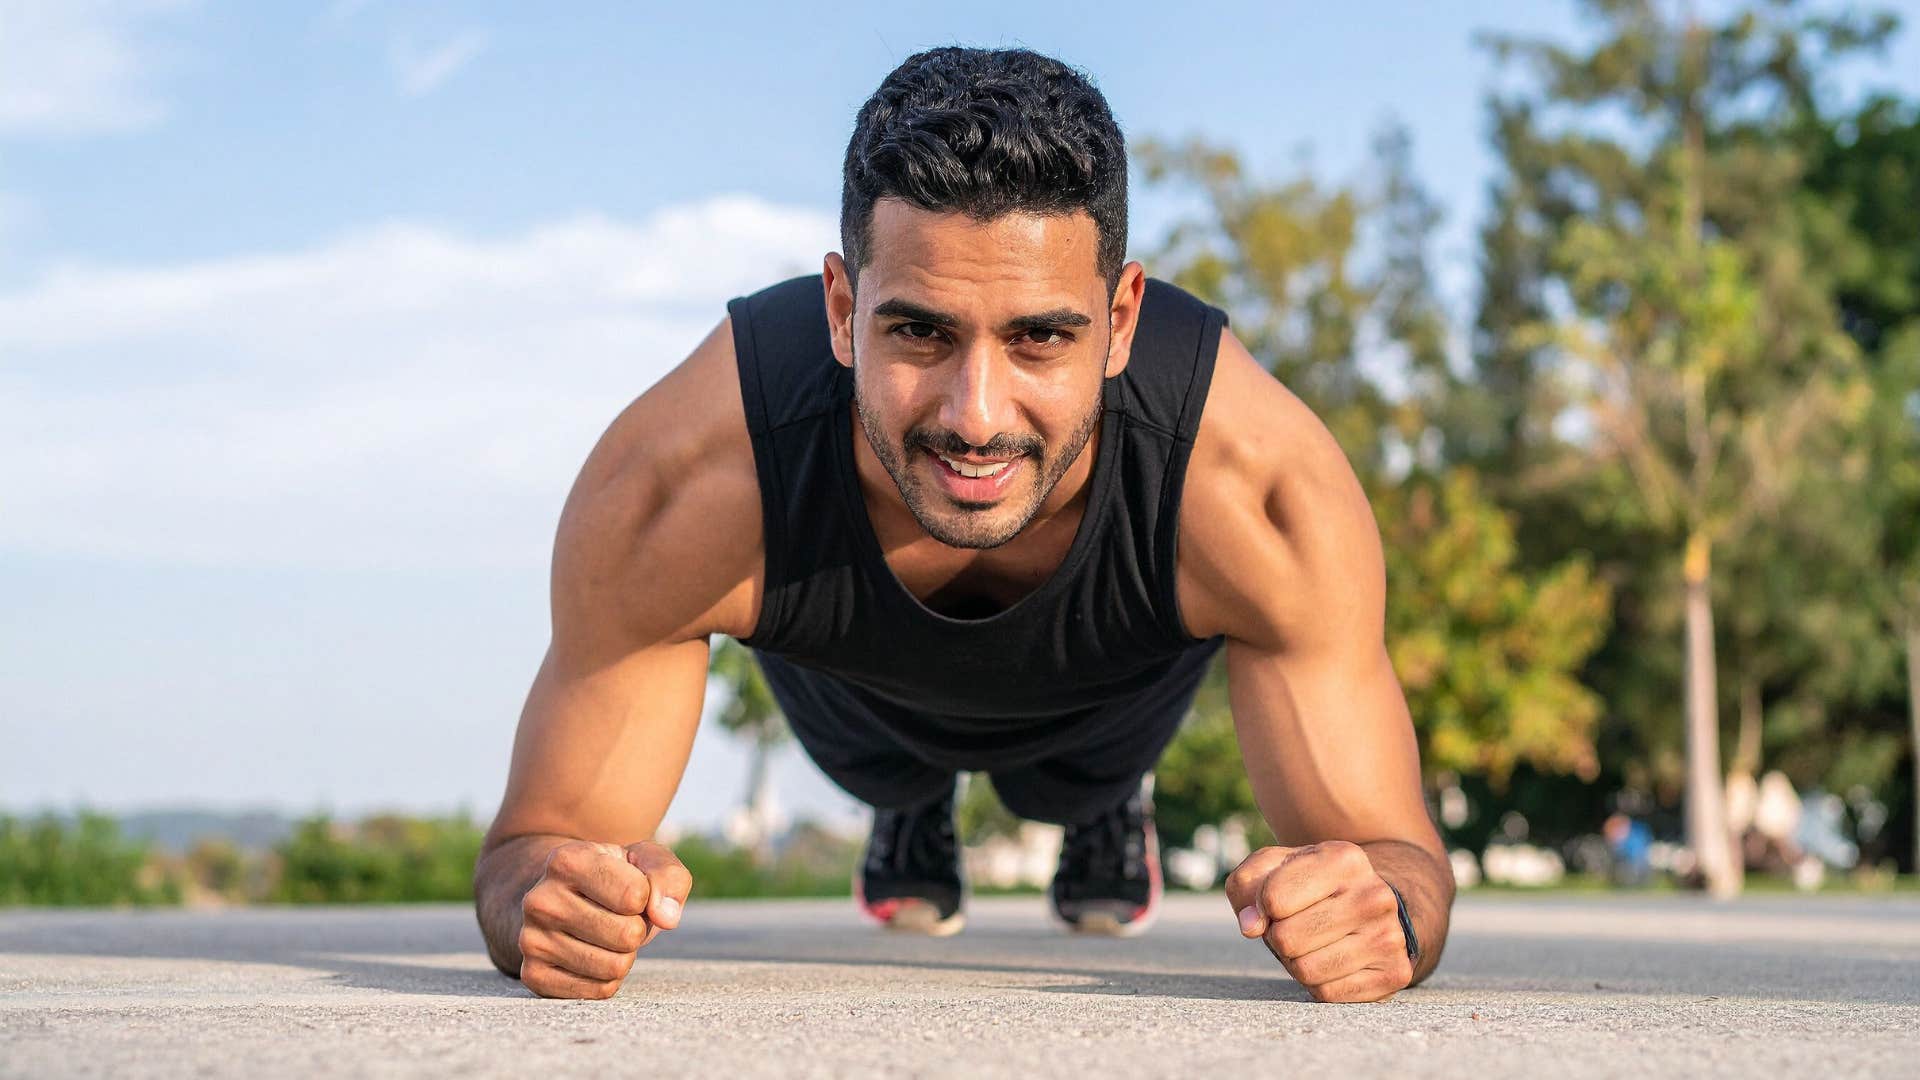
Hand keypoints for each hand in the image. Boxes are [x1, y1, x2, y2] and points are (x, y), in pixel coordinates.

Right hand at [517, 839, 691, 998]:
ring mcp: (531, 940)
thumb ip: (668, 877)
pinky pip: (598, 991)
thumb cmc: (616, 876)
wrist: (565, 898)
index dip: (646, 897)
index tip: (629, 888)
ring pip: (614, 967)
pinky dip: (609, 978)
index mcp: (566, 860)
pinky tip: (594, 955)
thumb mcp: (646, 860)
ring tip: (607, 935)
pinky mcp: (533, 975)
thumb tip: (666, 917)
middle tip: (619, 917)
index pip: (635, 895)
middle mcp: (540, 900)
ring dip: (625, 955)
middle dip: (637, 929)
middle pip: (627, 935)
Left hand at [1224, 840, 1412, 1002]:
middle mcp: (1374, 895)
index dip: (1262, 905)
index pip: (1273, 898)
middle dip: (1278, 937)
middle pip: (1286, 939)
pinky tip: (1332, 961)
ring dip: (1295, 962)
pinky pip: (1327, 993)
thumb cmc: (1311, 885)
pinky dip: (1317, 983)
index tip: (1275, 902)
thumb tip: (1250, 925)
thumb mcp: (1276, 867)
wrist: (1373, 907)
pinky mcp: (1395, 973)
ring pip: (1305, 970)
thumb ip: (1247, 884)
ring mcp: (1389, 936)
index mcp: (1344, 859)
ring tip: (1313, 943)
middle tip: (1296, 926)